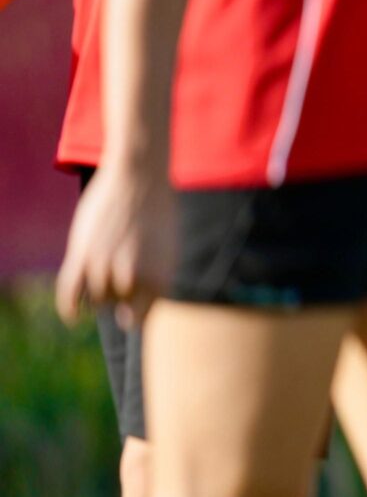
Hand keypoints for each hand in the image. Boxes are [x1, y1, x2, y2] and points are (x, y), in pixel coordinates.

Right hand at [56, 163, 175, 326]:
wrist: (141, 178)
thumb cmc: (157, 213)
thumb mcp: (167, 250)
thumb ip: (155, 280)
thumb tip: (137, 311)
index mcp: (160, 279)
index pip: (140, 318)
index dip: (133, 317)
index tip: (128, 314)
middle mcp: (133, 277)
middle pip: (117, 307)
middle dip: (118, 298)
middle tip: (121, 273)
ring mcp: (106, 266)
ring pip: (96, 299)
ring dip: (98, 292)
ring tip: (107, 267)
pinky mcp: (82, 254)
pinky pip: (70, 292)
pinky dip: (70, 308)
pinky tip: (73, 317)